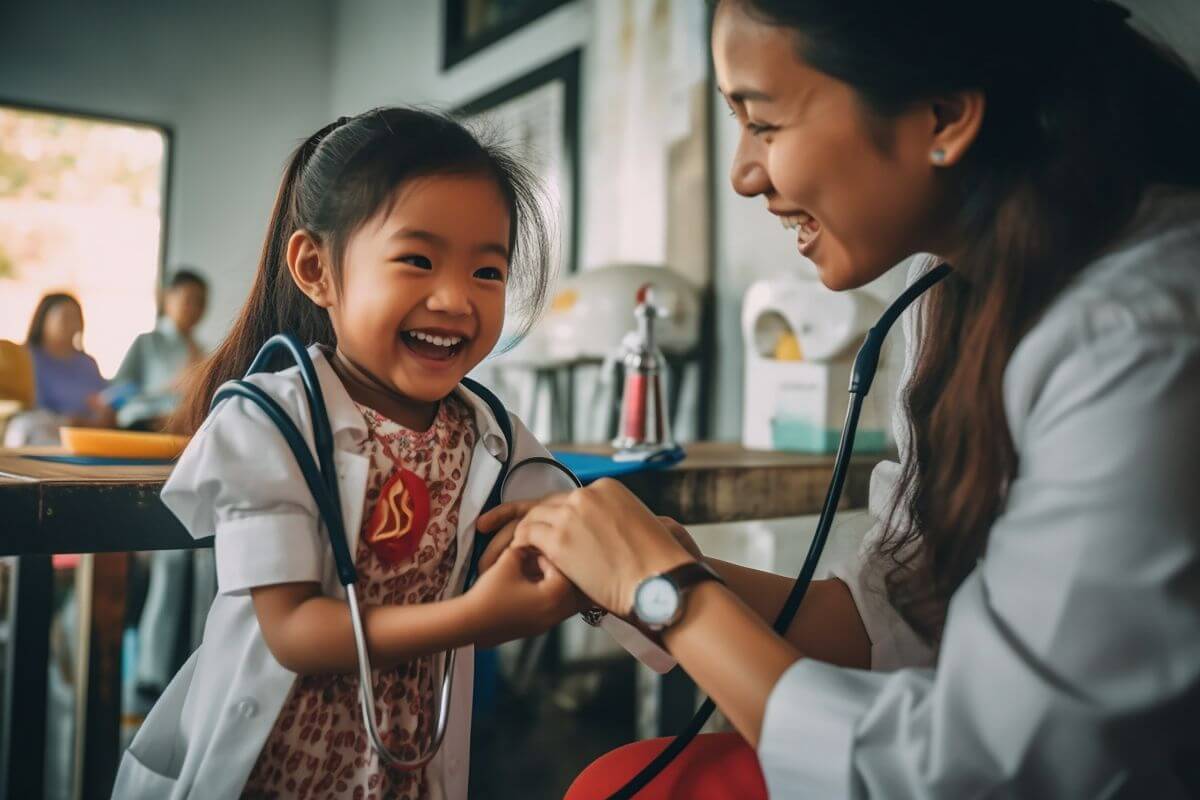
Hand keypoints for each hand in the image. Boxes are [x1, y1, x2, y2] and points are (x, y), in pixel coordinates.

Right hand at [465, 546, 581, 646]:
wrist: (468, 624)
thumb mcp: (509, 560)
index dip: (551, 555)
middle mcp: (556, 613)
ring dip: (554, 582)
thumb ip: (526, 546)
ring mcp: (547, 624)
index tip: (537, 550)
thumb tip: (533, 540)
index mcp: (554, 596)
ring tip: (536, 570)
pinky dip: (547, 594)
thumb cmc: (489, 593)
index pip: (567, 568)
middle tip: (544, 558)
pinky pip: (553, 608)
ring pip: (565, 599)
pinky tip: (530, 584)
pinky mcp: (536, 628)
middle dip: (558, 568)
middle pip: (573, 586)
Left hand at [480, 480, 693, 616]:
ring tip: (492, 556)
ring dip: (510, 537)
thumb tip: (604, 543)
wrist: (660, 582)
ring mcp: (571, 514)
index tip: (529, 524)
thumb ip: (614, 528)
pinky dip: (513, 547)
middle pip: (542, 504)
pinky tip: (508, 562)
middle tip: (484, 527)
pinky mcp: (560, 537)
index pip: (566, 499)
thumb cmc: (657, 569)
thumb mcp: (637, 533)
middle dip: (512, 517)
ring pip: (529, 519)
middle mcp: (587, 495)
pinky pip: (525, 535)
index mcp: (607, 490)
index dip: (544, 513)